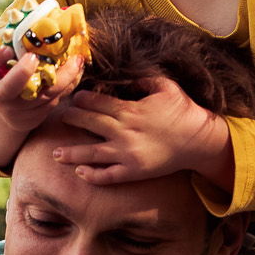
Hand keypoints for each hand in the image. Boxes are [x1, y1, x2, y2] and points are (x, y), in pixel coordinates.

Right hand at [0, 46, 85, 136]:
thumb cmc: (9, 76)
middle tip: (34, 57)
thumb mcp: (3, 64)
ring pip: (43, 94)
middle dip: (22, 73)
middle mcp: (1, 95)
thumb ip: (13, 44)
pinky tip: (78, 68)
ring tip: (76, 59)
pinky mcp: (38, 115)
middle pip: (8, 88)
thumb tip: (35, 8)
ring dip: (62, 76)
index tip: (6, 49)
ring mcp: (20, 108)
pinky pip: (57, 98)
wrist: (12, 113)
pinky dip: (70, 82)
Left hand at [52, 77, 230, 185]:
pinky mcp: (134, 171)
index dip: (82, 99)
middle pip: (90, 124)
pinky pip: (108, 176)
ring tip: (56, 154)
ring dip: (72, 153)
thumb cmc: (183, 111)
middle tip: (60, 116)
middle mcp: (124, 132)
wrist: (199, 140)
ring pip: (92, 153)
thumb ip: (142, 80)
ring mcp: (127, 154)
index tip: (73, 97)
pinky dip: (93, 176)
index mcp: (130, 110)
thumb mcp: (165, 86)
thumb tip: (124, 79)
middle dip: (72, 119)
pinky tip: (81, 173)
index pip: (97, 103)